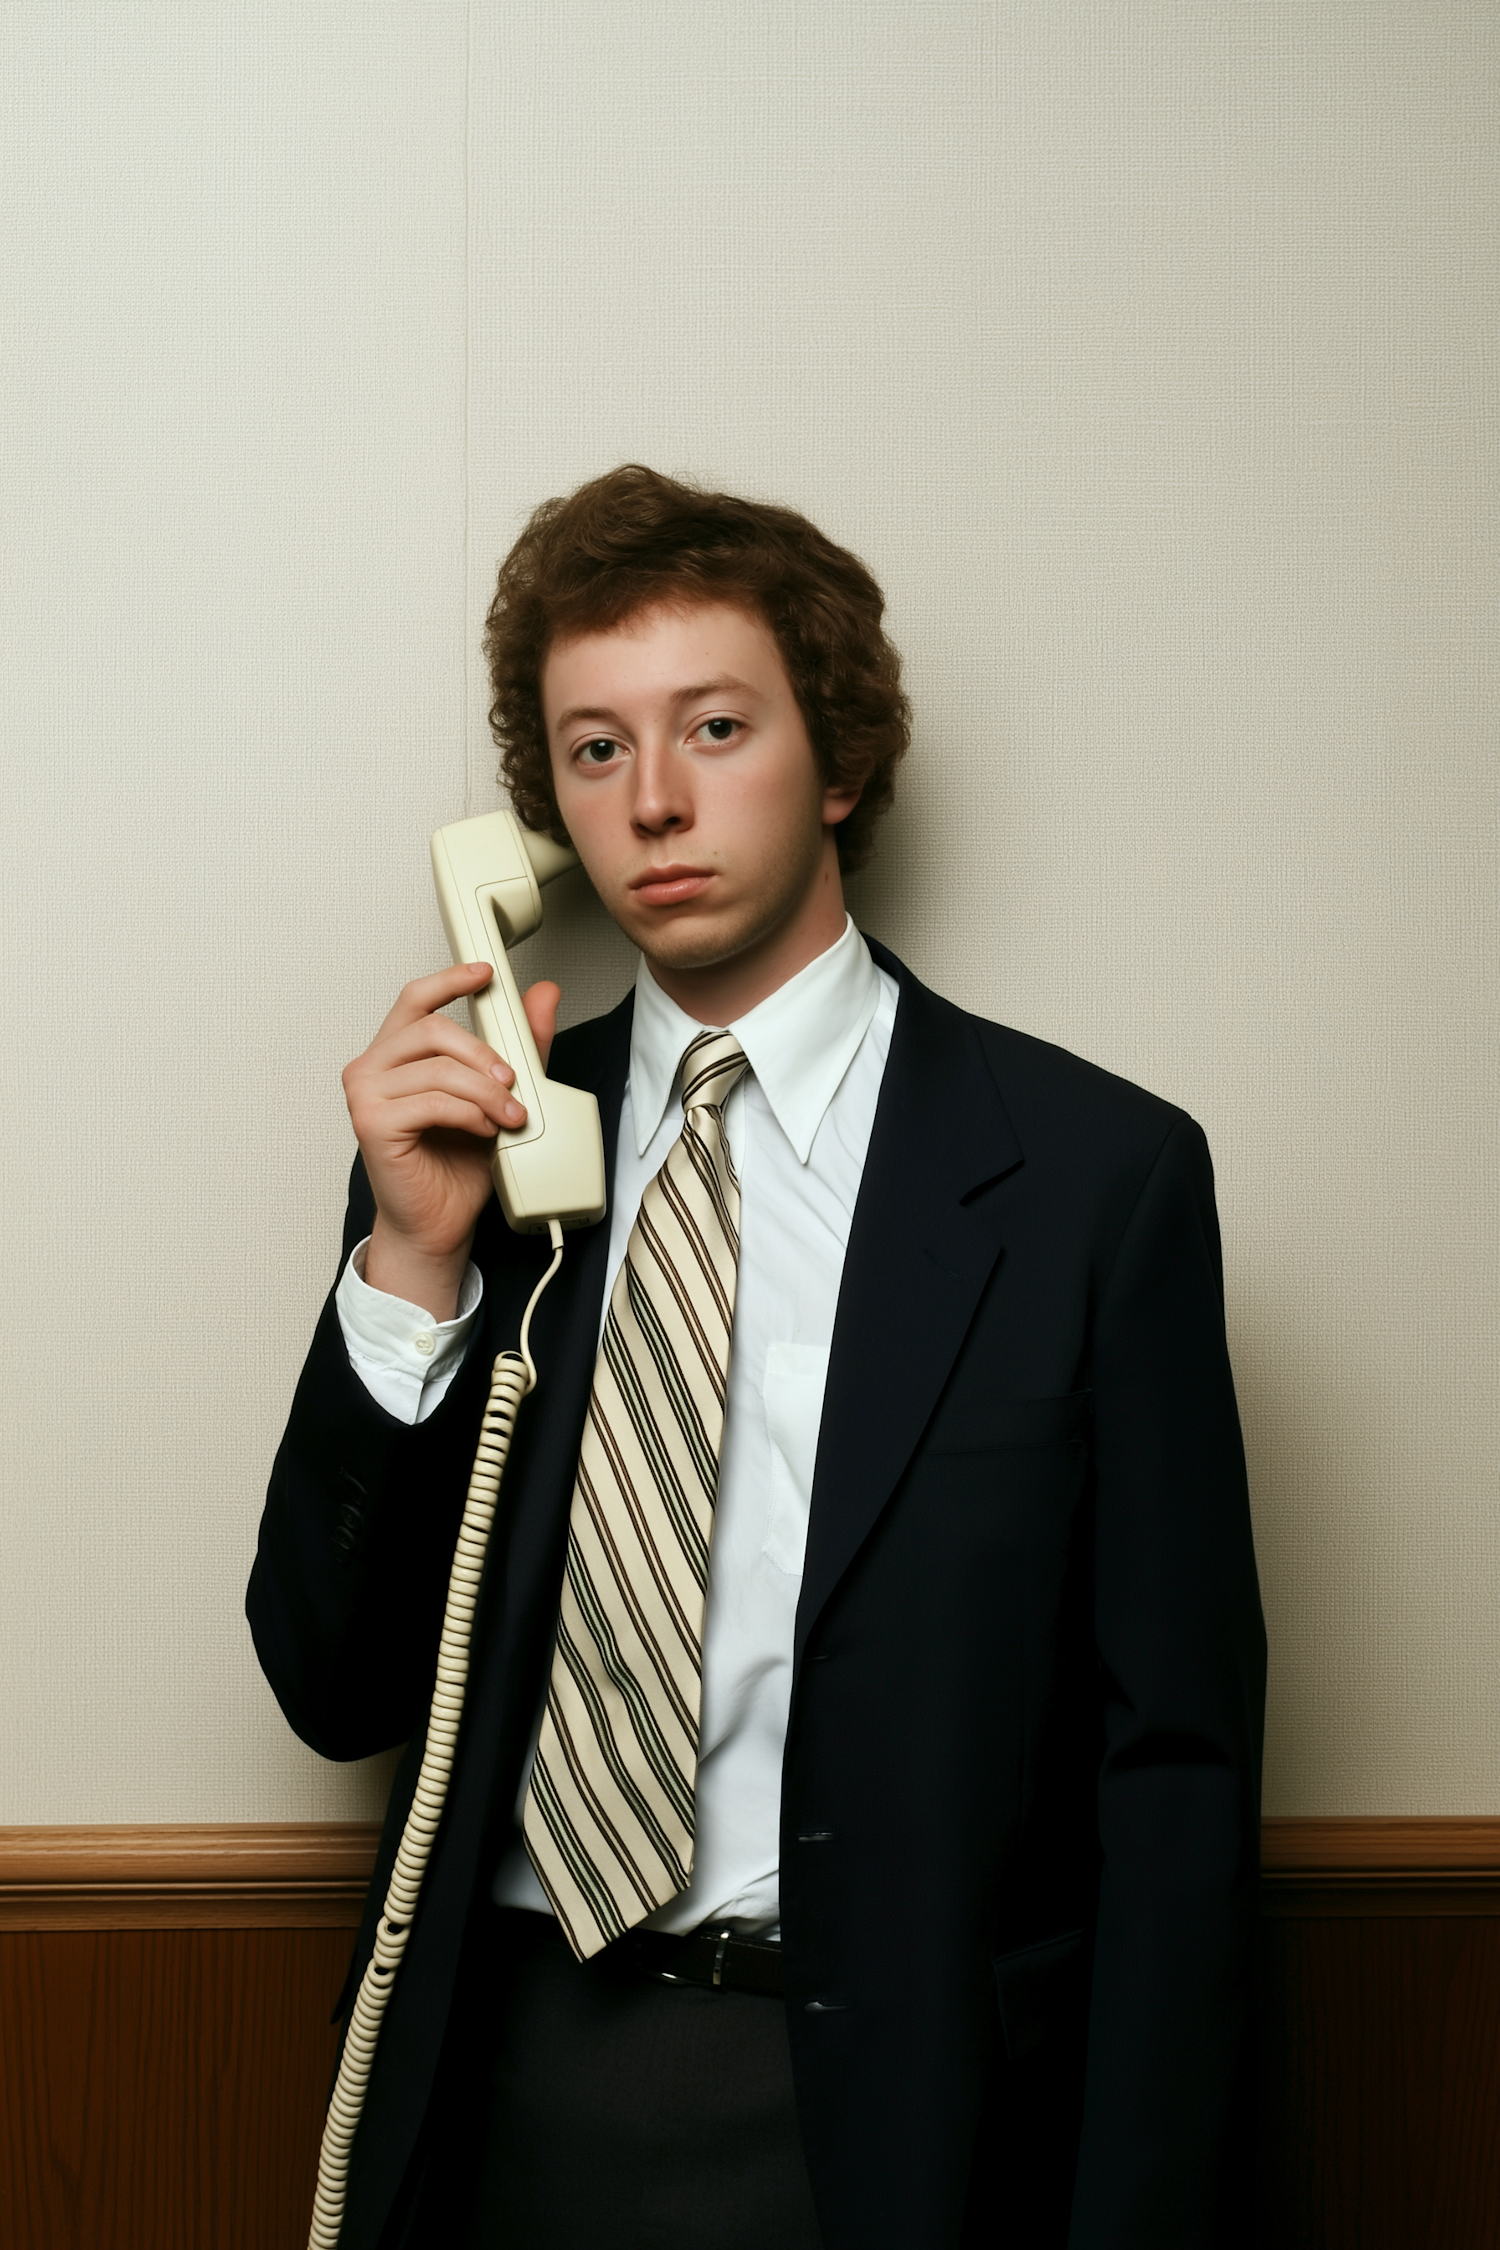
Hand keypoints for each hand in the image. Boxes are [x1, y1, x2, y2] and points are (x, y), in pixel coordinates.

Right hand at [341, 964, 560, 1318]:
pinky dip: (469, 1114)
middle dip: (483, 1053)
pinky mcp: (372, 1123)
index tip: (486, 975)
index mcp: (396, 1055)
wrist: (439, 1223)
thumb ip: (520, 1048)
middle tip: (513, 1081)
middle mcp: (373, 1068)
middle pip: (432, 1029)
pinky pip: (432, 1102)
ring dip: (485, 1092)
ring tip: (510, 1116)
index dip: (450, 980)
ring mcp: (366, 1095)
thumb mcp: (498, 1096)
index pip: (416, 999)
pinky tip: (485, 1130)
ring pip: (438, 1068)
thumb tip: (543, 998)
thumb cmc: (455, 1165)